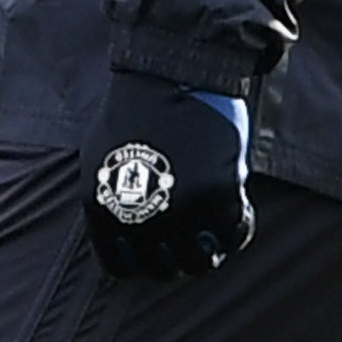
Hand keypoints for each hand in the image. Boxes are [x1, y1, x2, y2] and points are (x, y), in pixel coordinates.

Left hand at [79, 70, 252, 282]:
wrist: (169, 71)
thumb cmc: (133, 112)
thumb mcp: (101, 161)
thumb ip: (112, 203)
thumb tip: (125, 240)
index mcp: (106, 212)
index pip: (122, 266)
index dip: (141, 258)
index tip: (156, 243)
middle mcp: (143, 221)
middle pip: (166, 269)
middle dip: (178, 255)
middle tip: (191, 233)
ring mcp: (183, 213)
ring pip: (203, 261)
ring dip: (210, 247)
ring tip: (215, 223)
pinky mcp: (221, 197)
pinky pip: (237, 234)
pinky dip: (241, 226)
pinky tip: (239, 204)